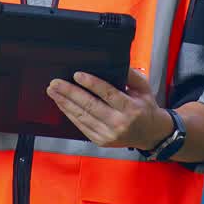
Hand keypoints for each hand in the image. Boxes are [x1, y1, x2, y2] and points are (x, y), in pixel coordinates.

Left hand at [46, 67, 172, 149]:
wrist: (151, 134)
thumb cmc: (145, 107)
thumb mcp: (144, 88)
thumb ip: (131, 75)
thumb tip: (113, 62)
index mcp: (131, 108)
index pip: (108, 94)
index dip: (92, 84)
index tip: (77, 74)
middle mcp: (119, 123)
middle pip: (90, 106)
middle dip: (70, 93)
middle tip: (55, 83)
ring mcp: (109, 134)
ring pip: (82, 116)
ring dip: (65, 103)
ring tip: (53, 91)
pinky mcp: (100, 140)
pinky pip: (81, 125)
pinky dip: (69, 114)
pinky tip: (61, 104)